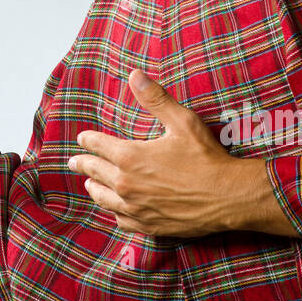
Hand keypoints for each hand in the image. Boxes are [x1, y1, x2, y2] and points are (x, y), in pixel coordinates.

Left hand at [67, 67, 256, 237]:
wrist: (227, 197)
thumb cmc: (206, 158)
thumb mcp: (182, 122)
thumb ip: (155, 98)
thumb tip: (135, 75)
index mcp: (130, 157)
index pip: (98, 146)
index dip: (88, 140)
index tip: (82, 138)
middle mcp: (127, 184)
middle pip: (95, 173)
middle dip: (82, 164)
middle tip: (73, 162)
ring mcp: (136, 208)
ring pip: (104, 198)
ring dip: (94, 188)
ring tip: (89, 184)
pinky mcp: (148, 225)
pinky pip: (121, 219)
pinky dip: (113, 211)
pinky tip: (114, 208)